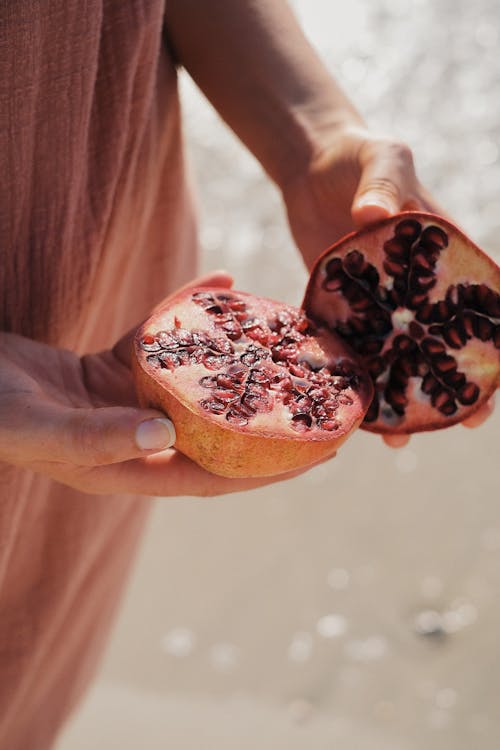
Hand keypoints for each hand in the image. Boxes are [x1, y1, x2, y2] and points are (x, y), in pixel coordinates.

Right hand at [0, 271, 316, 494]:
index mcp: (127, 468)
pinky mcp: (114, 368)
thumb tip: (165, 435)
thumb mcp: (40, 426)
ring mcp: (127, 401)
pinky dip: (187, 313)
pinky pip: (162, 340)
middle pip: (218, 433)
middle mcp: (137, 438)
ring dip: (236, 362)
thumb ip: (97, 435)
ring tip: (282, 337)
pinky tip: (218, 282)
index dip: (269, 469)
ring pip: (196, 383)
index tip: (320, 452)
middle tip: (321, 395)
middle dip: (270, 418)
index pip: (213, 477)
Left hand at [281, 124, 494, 444]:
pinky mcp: (344, 308)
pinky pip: (352, 349)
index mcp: (446, 256)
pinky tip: (350, 406)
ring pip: (399, 358)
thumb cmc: (359, 155)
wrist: (311, 166)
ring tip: (399, 436)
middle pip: (444, 344)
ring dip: (403, 396)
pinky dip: (354, 376)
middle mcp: (417, 289)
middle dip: (456, 385)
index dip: (496, 345)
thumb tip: (374, 213)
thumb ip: (384, 180)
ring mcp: (380, 304)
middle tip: (462, 425)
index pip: (483, 305)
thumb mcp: (382, 156)